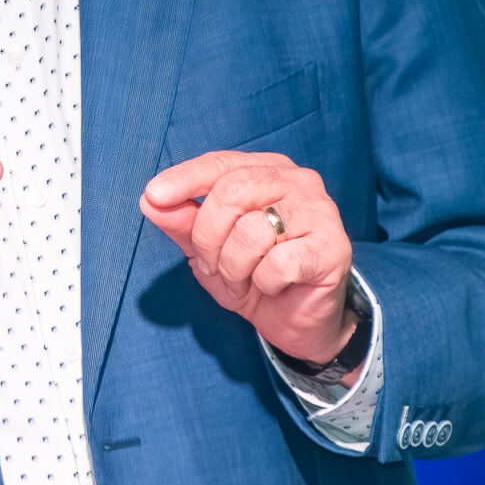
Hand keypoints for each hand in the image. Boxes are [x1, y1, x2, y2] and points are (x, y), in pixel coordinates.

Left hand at [140, 151, 355, 368]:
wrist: (299, 321)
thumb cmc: (256, 276)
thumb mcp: (209, 250)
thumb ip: (183, 223)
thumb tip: (151, 200)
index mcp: (267, 170)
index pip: (220, 163)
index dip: (185, 179)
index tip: (154, 195)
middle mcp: (297, 181)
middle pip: (230, 193)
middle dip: (208, 239)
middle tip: (212, 267)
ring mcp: (320, 211)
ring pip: (251, 231)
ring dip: (234, 268)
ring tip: (242, 282)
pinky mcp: (333, 247)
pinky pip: (278, 263)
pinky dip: (264, 282)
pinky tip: (273, 286)